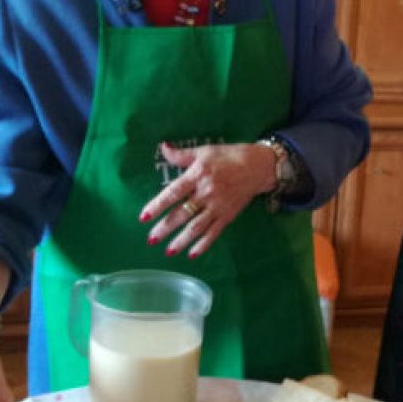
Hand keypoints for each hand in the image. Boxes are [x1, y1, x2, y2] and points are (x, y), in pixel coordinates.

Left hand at [138, 141, 274, 257]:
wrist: (258, 166)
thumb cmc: (228, 156)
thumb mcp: (204, 151)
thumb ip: (182, 155)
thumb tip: (163, 147)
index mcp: (198, 175)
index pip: (174, 192)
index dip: (158, 205)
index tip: (144, 217)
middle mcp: (206, 193)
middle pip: (182, 213)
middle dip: (165, 228)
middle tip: (151, 239)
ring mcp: (218, 206)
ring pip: (196, 227)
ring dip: (181, 240)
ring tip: (168, 251)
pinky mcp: (228, 215)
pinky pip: (213, 233)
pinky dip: (203, 245)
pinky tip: (191, 254)